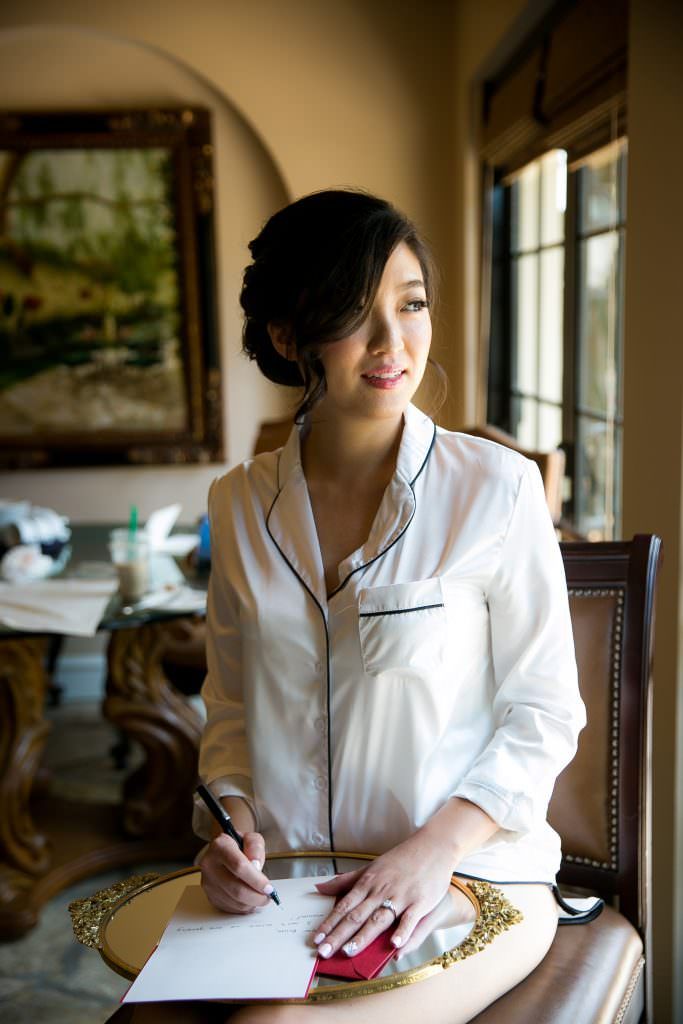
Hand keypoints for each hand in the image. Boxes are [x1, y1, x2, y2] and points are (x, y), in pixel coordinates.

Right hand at [199, 831, 274, 913]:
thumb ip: (256, 848)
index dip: (256, 880)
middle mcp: (210, 865)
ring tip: (260, 897)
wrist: (222, 851)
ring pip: (234, 901)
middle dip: (256, 896)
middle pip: (236, 889)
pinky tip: (250, 901)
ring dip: (251, 903)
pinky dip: (243, 908)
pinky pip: (229, 908)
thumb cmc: (238, 845)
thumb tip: (256, 866)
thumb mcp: (250, 838)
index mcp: (220, 847)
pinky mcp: (210, 895)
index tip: (268, 887)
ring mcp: (208, 882)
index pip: (239, 866)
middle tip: (268, 896)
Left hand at [312, 829, 459, 958]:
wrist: (433, 847)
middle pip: (356, 915)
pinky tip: (394, 945)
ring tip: (348, 952)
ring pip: (379, 919)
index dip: (329, 923)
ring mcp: (400, 896)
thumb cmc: (400, 860)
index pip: (344, 906)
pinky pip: (409, 919)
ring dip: (363, 936)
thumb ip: (346, 880)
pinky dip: (402, 932)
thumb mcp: (371, 867)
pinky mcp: (420, 901)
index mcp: (368, 882)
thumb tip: (320, 887)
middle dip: (338, 935)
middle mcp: (381, 890)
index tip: (315, 938)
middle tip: (323, 952)